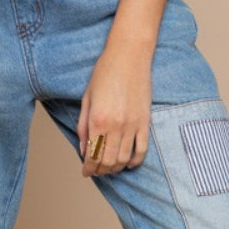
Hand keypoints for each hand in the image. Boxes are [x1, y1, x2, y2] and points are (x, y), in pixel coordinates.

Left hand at [77, 35, 152, 176]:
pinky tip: (128, 162)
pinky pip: (142, 149)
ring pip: (123, 158)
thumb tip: (83, 149)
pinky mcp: (145, 122)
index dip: (88, 168)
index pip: (92, 155)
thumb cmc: (105, 73)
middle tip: (96, 171)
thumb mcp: (87, 99)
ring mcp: (132, 125)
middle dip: (100, 170)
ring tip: (109, 167)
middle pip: (107, 161)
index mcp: (98, 120)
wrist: (128, 56)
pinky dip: (134, 161)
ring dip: (115, 167)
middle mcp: (115, 126)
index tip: (86, 172)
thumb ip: (84, 126)